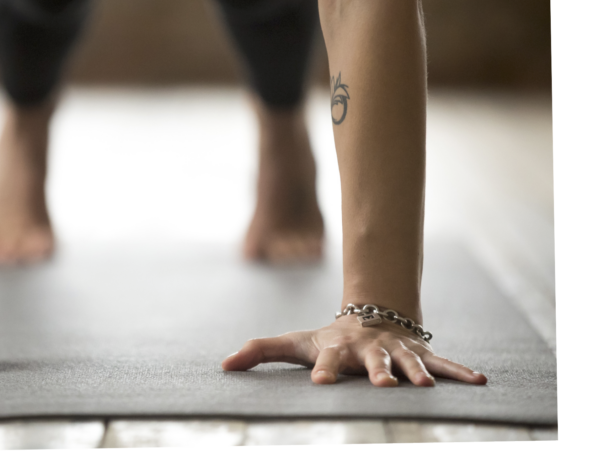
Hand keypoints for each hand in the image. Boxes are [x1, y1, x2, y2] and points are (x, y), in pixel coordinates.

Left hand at [221, 315, 486, 386]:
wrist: (370, 315)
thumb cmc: (327, 338)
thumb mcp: (293, 343)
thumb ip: (259, 351)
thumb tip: (223, 364)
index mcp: (337, 349)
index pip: (326, 361)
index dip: (323, 370)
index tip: (320, 383)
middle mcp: (369, 350)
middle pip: (373, 363)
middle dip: (378, 373)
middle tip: (381, 386)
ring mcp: (397, 352)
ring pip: (409, 364)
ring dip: (418, 374)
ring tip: (427, 388)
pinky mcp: (420, 354)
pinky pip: (444, 364)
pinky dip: (461, 372)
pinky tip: (480, 383)